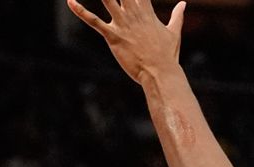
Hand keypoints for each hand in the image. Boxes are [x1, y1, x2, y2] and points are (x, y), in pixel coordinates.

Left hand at [68, 0, 185, 84]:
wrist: (161, 73)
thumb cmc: (167, 55)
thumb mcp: (174, 32)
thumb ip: (177, 16)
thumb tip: (183, 3)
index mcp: (146, 11)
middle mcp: (134, 13)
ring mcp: (123, 24)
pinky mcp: (113, 36)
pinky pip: (94, 21)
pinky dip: (81, 11)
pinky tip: (71, 2)